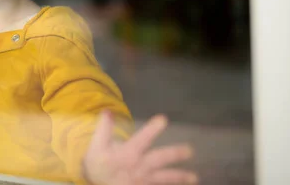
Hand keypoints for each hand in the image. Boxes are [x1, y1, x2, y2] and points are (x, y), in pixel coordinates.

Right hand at [82, 111, 197, 184]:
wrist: (95, 183)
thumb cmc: (98, 161)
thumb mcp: (97, 145)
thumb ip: (104, 129)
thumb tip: (108, 111)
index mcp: (126, 154)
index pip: (142, 139)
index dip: (152, 129)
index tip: (164, 119)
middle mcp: (137, 167)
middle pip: (158, 160)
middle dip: (174, 155)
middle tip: (190, 150)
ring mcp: (142, 180)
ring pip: (163, 178)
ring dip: (179, 177)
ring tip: (194, 177)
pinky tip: (184, 184)